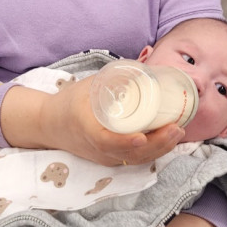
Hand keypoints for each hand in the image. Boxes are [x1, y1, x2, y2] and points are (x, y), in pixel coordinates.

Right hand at [2, 79, 183, 165]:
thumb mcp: (87, 86)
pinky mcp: (110, 159)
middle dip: (156, 144)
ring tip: (178, 133)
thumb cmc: (68, 102)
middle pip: (128, 155)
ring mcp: (104, 157)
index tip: (141, 136)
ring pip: (134, 160)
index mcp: (85, 129)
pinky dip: (153, 152)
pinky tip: (168, 141)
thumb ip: (113, 80)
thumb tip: (145, 67)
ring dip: (159, 149)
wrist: (49, 124)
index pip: (106, 141)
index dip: (125, 142)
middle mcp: (96, 148)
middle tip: (176, 128)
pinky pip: (133, 160)